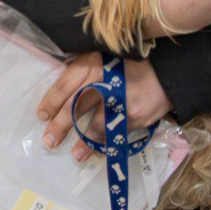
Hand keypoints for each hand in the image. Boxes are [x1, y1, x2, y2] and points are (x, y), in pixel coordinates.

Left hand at [37, 53, 172, 161]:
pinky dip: (104, 144)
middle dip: (60, 125)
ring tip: (74, 154)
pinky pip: (114, 133)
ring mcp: (120, 99)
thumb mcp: (104, 55)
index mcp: (93, 61)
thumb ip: (84, 70)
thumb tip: (60, 93)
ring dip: (83, 141)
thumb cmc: (130, 62)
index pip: (66, 83)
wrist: (168, 70)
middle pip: (76, 105)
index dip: (51, 101)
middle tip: (48, 140)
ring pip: (95, 124)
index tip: (42, 115)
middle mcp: (104, 79)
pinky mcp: (134, 114)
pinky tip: (96, 152)